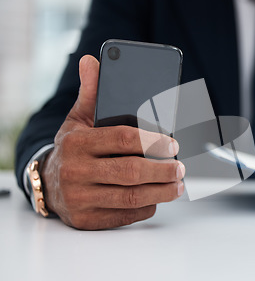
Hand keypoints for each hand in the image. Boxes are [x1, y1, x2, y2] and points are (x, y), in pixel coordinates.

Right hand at [42, 55, 184, 229]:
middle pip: (130, 172)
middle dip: (162, 170)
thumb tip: (92, 61)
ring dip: (161, 192)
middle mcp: (75, 171)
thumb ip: (92, 92)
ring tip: (178, 184)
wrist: (48, 182)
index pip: (122, 139)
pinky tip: (156, 198)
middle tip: (180, 167)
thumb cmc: (74, 147)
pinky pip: (125, 216)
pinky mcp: (86, 220)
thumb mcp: (79, 118)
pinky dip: (146, 207)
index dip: (153, 142)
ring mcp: (80, 198)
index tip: (173, 144)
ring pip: (131, 198)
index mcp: (77, 142)